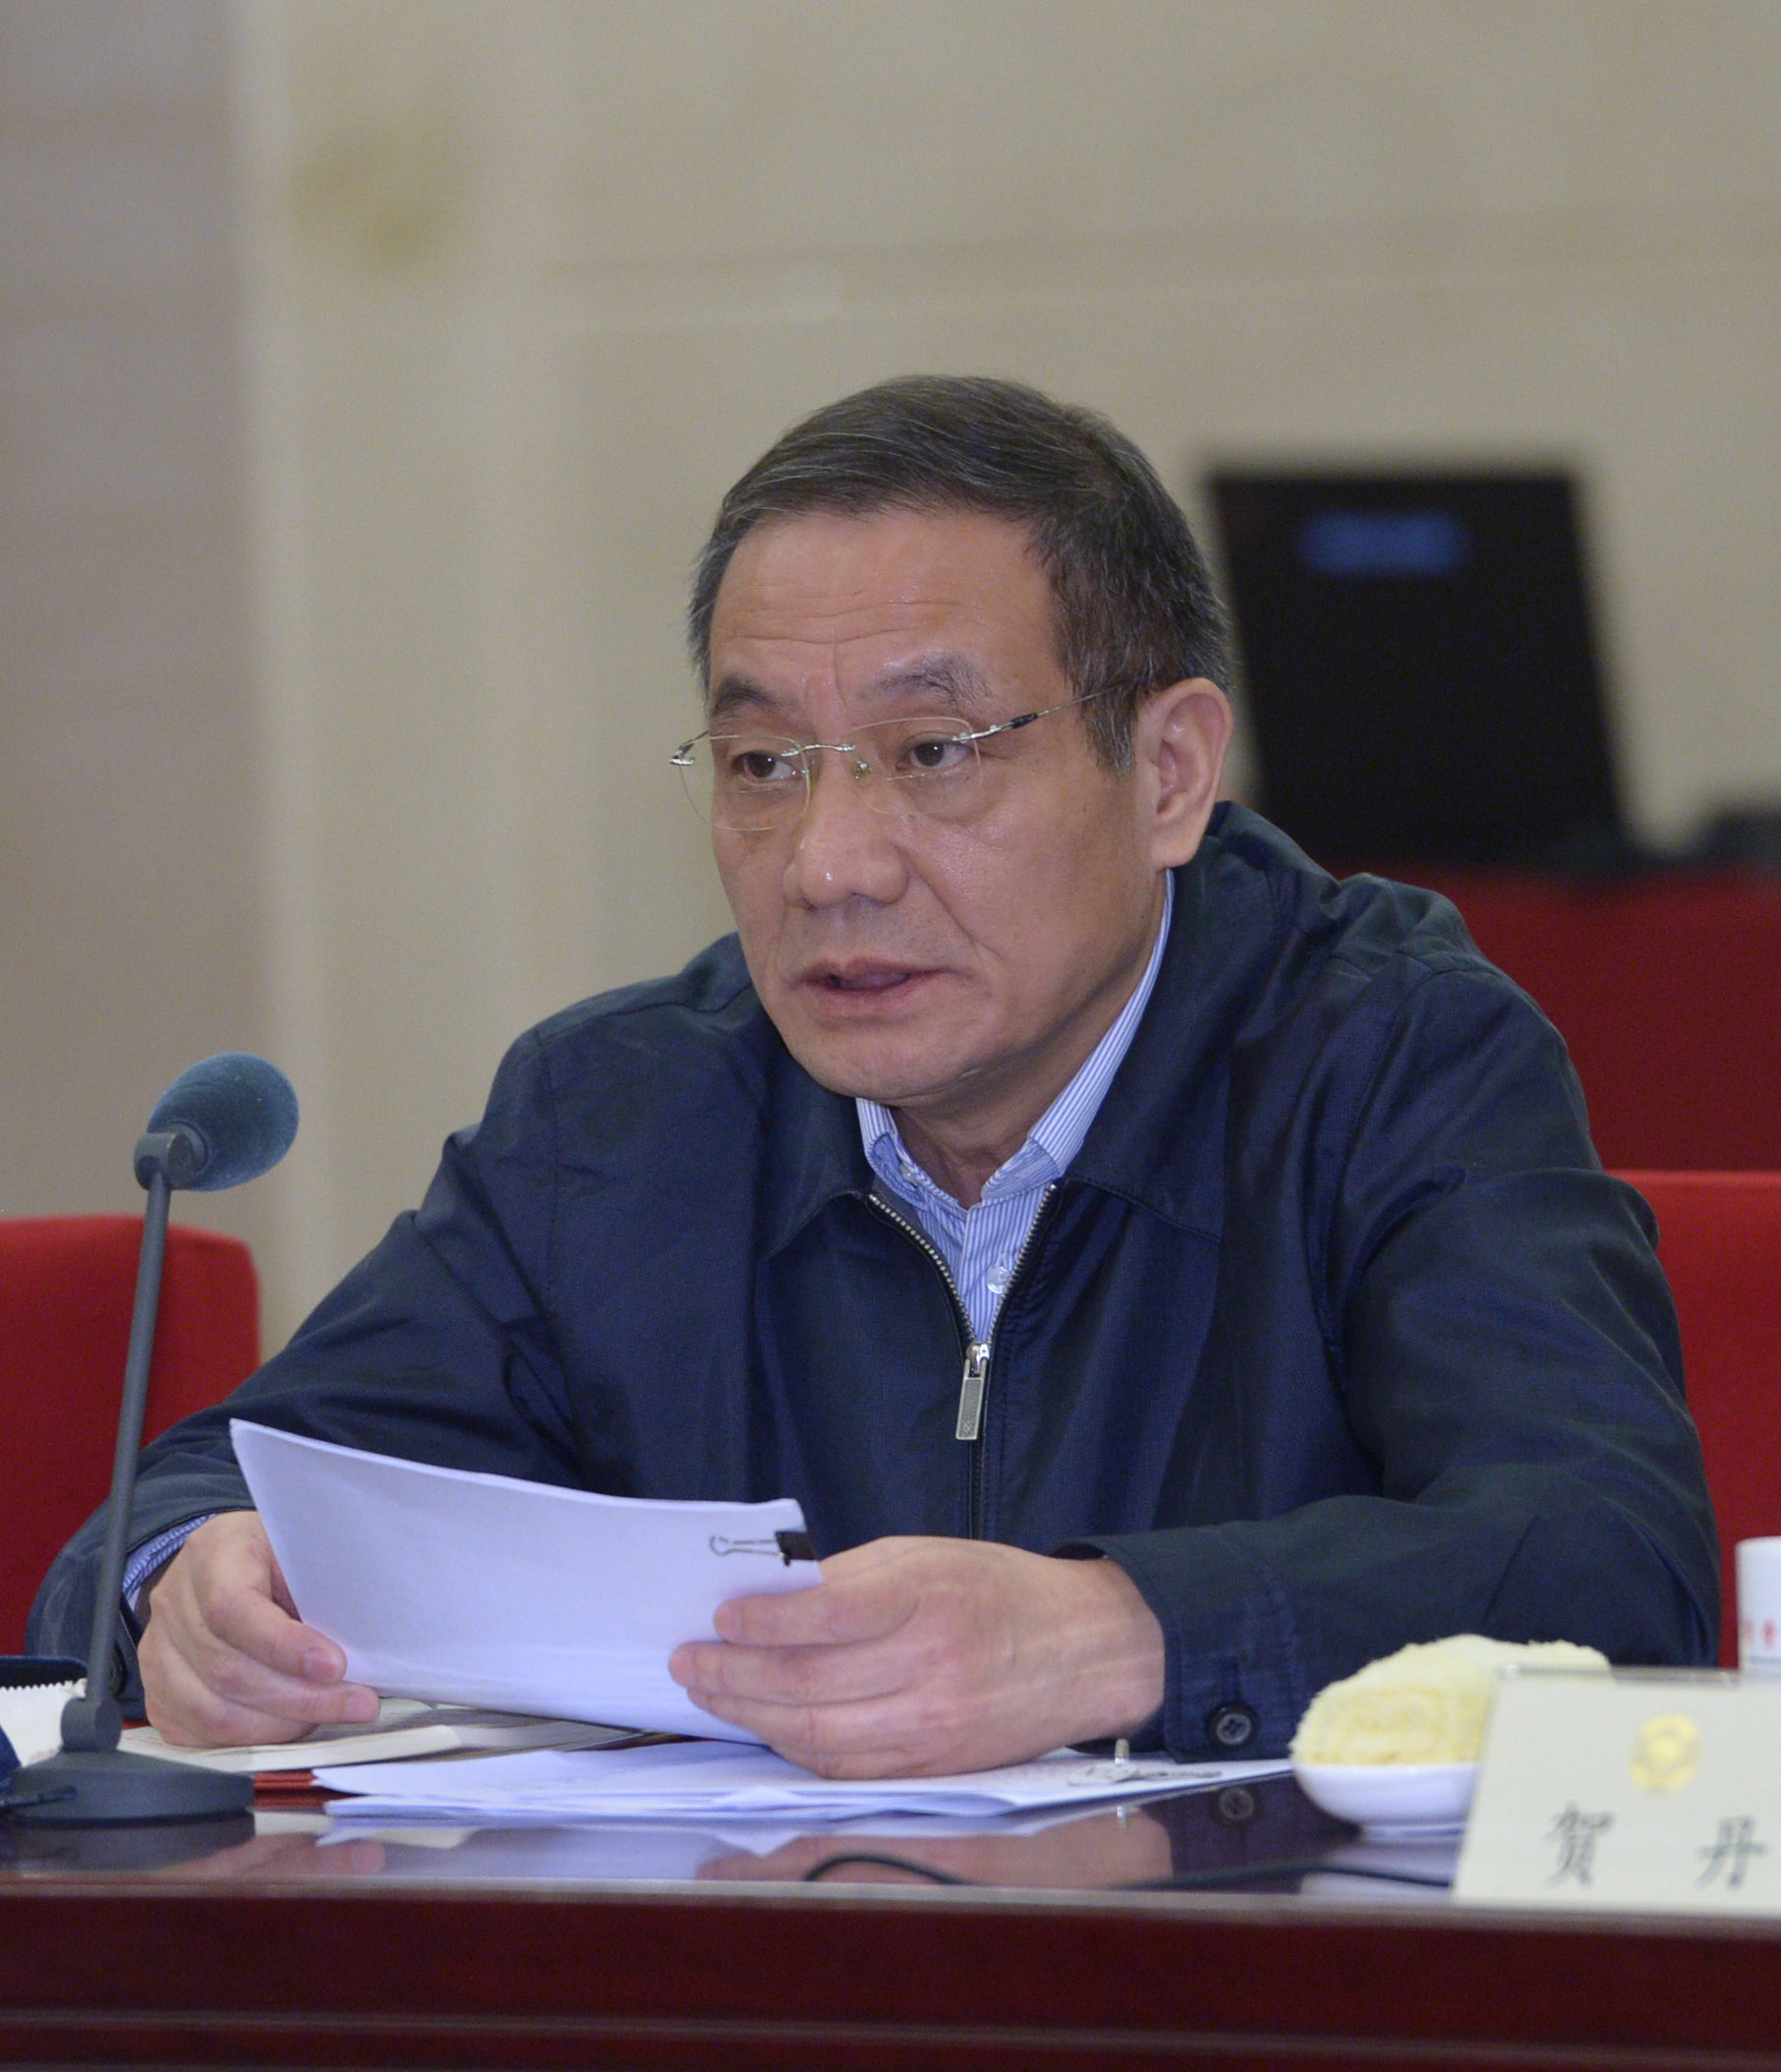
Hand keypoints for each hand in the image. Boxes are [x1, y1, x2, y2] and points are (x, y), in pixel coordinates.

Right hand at [137, 1511, 380, 1746]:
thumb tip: (361, 1644)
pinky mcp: (157, 1692)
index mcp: (212, 1554)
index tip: (335, 1667)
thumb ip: (320, 1589)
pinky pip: (197, 1733)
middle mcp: (174, 1603)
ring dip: (278, 1725)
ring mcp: (156, 1651)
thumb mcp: (300, 1550)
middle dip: (300, 1697)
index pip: (232, 1609)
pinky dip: (248, 1739)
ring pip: (211, 1711)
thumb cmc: (274, 1556)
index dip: (284, 1646)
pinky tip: (288, 1726)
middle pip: (227, 1669)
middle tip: (356, 1703)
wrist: (224, 1561)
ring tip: (327, 1716)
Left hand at [668, 1537, 1164, 1777]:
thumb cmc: (998, 1590)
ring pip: (818, 1736)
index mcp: (930, 1598)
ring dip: (751, 1717)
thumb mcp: (926, 1555)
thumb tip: (769, 1600)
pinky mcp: (933, 1770)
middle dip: (735, 1676)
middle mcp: (932, 1669)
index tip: (719, 1617)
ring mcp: (933, 1729)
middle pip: (810, 1684)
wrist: (1085, 1649)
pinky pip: (845, 1767)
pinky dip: (795, 1749)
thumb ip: (851, 1579)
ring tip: (711, 1694)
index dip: (763, 1619)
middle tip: (690, 1663)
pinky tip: (764, 1725)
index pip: (827, 1615)